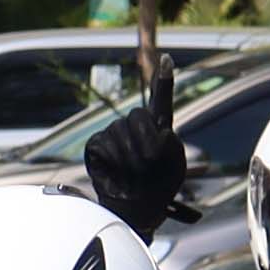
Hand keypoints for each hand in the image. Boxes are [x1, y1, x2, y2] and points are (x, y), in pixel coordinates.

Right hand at [80, 90, 188, 240]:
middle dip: (144, 139)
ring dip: (130, 156)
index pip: (161, 100)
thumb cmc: (157, 190)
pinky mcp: (97, 144)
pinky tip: (118, 173)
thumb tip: (156, 132)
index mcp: (159, 129)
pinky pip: (105, 143)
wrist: (134, 209)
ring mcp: (114, 134)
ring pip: (121, 131)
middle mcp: (135, 127)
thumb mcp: (173, 166)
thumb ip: (168, 143)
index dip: (164, 80)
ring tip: (134, 174)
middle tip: (148, 164)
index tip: (168, 59)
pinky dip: (114, 160)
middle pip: (138, 116)